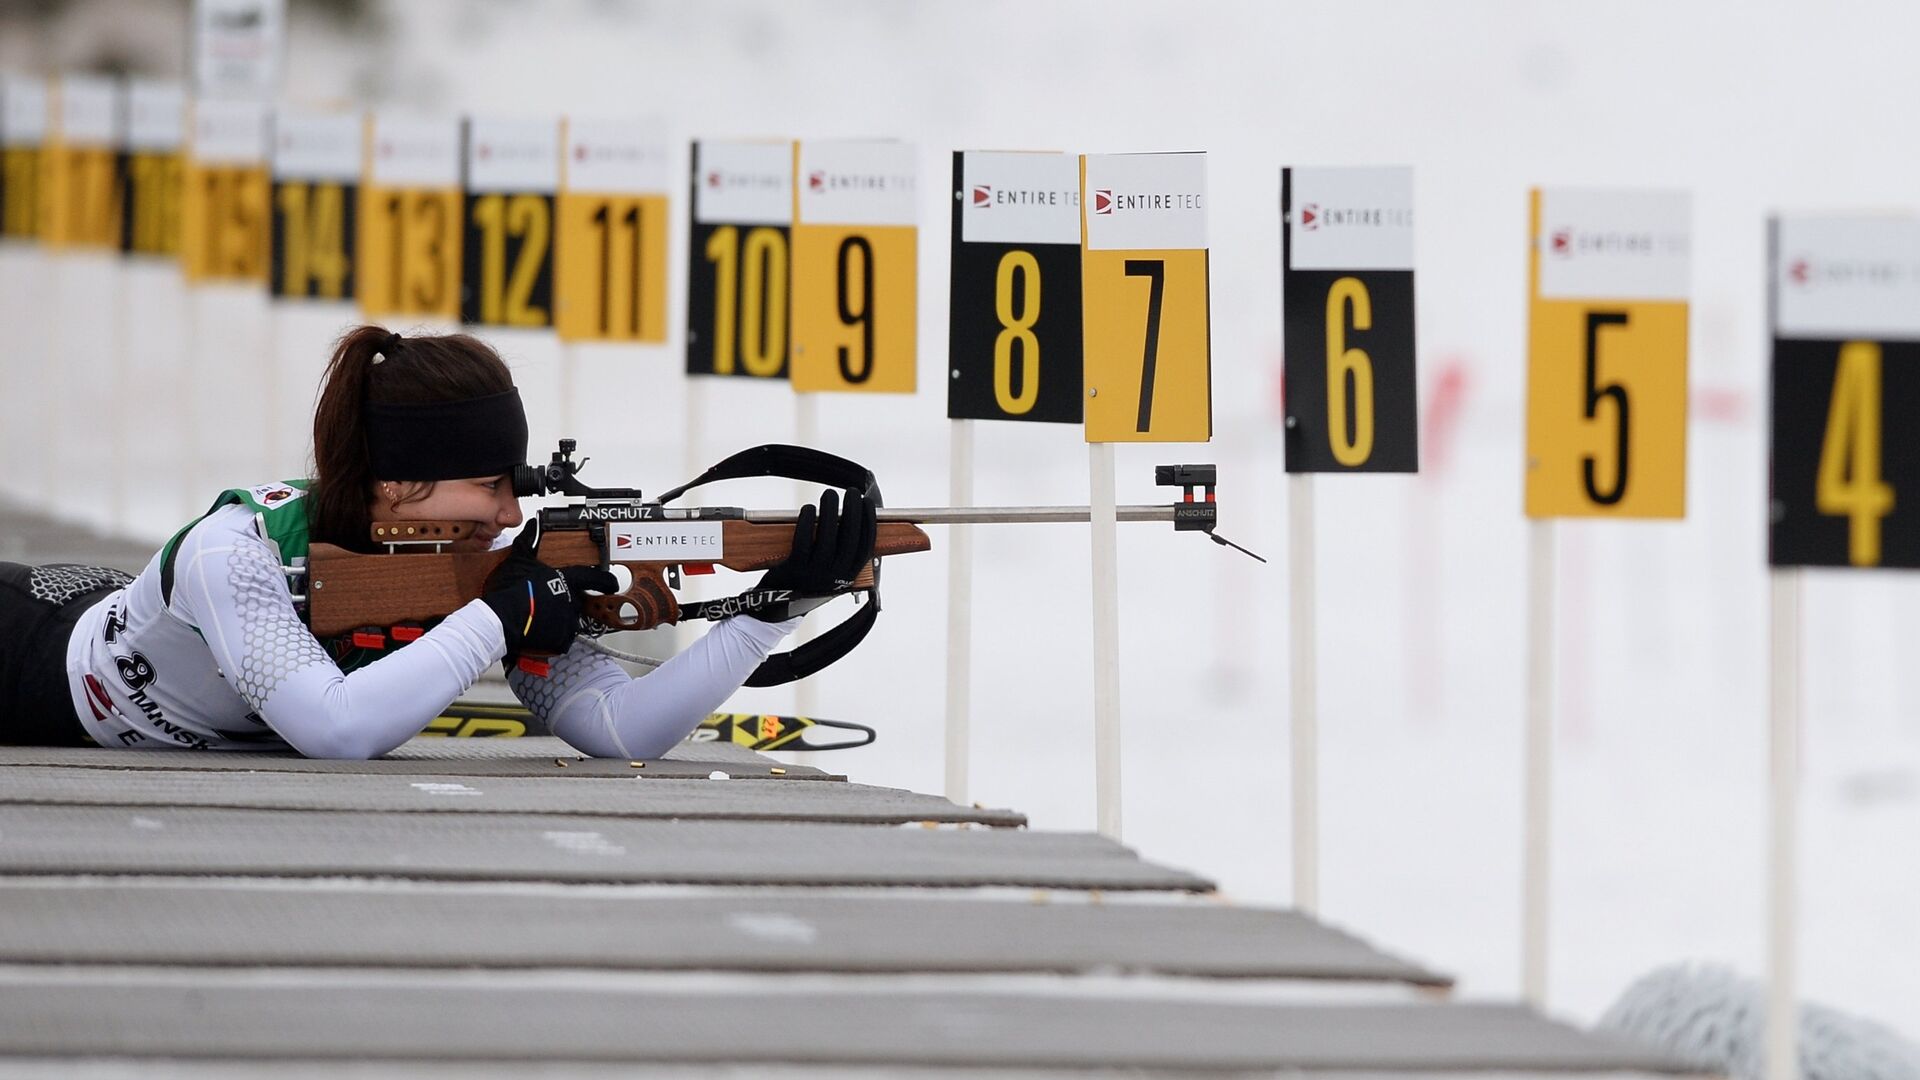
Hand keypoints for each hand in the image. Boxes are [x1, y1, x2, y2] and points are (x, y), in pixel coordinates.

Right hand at [482, 522, 617, 656]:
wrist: (502, 618)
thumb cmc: (511, 590)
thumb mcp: (519, 560)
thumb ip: (529, 542)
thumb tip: (533, 526)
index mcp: (567, 581)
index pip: (594, 578)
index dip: (606, 580)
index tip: (612, 582)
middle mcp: (573, 601)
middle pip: (579, 601)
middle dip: (568, 602)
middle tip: (549, 603)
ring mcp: (569, 622)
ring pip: (570, 621)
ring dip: (559, 620)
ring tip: (540, 617)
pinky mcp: (562, 640)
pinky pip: (562, 639)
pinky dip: (553, 637)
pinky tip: (539, 630)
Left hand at [752, 488, 874, 618]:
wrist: (778, 605)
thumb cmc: (809, 582)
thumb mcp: (833, 574)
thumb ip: (844, 554)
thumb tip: (854, 520)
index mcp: (849, 577)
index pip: (865, 546)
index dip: (869, 522)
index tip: (868, 503)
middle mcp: (835, 577)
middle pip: (850, 538)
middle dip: (853, 511)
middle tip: (852, 492)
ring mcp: (814, 575)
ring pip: (827, 537)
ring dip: (830, 511)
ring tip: (830, 495)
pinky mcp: (794, 570)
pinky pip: (803, 541)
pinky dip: (807, 522)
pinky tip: (810, 509)